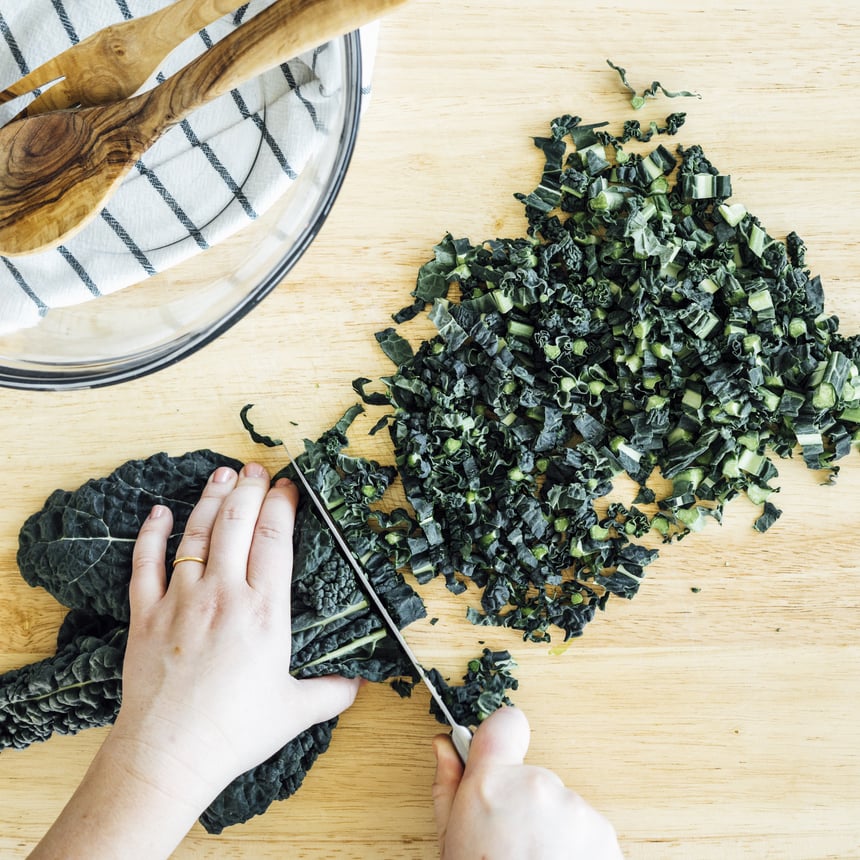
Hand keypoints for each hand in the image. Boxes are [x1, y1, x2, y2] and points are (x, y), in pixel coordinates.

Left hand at [32, 463, 360, 859]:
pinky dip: (151, 535)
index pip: (275, 539)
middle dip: (249, 489)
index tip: (288, 486)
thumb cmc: (236, 732)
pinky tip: (159, 512)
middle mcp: (223, 594)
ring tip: (222, 475)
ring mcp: (181, 601)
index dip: (282, 505)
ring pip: (197, 534)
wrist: (170, 756)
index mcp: (264, 610)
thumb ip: (333, 691)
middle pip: (237, 524)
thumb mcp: (296, 710)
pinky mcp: (146, 615)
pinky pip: (146, 564)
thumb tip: (361, 683)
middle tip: (256, 468)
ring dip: (211, 500)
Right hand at [432, 707, 623, 859]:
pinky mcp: (604, 834)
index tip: (499, 754)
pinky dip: (575, 846)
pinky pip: (586, 828)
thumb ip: (448, 786)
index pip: (505, 723)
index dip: (501, 737)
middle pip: (531, 776)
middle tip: (510, 843)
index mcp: (491, 784)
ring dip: (551, 828)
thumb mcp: (450, 840)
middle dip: (523, 803)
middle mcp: (536, 787)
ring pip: (560, 804)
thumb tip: (444, 746)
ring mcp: (574, 810)